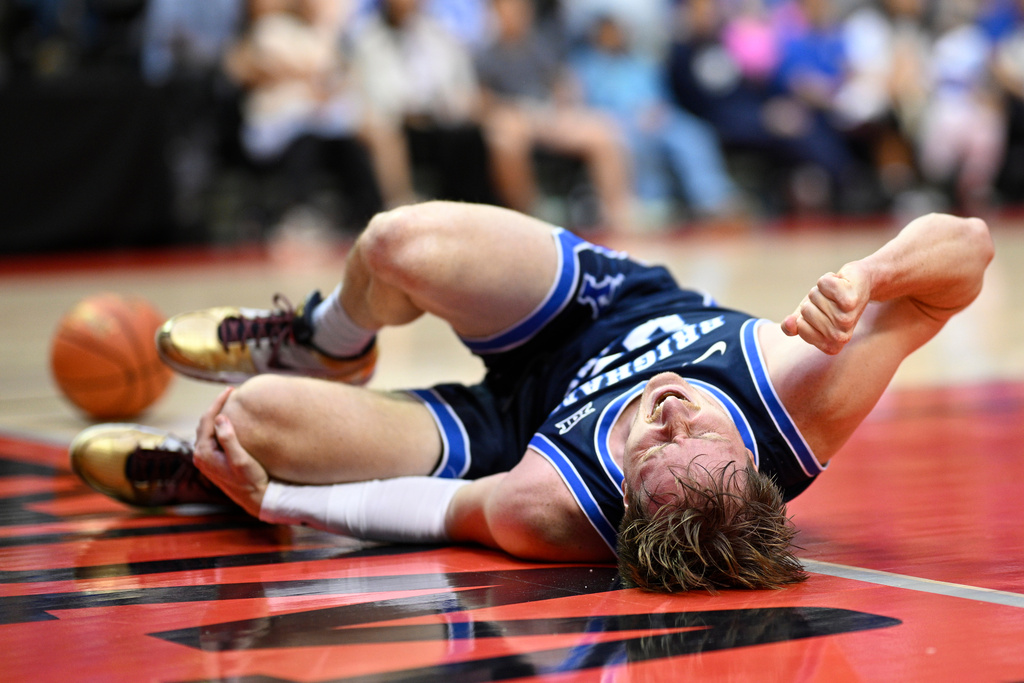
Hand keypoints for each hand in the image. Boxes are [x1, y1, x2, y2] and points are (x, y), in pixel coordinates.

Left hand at [192, 387, 269, 516]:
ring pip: (208, 430)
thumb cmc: (250, 480)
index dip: (218, 403)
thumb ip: (228, 439)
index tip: (230, 391)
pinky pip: (212, 438)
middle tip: (230, 394)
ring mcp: (206, 459)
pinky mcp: (213, 461)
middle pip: (204, 424)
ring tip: (229, 404)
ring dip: (217, 416)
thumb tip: (220, 418)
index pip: (207, 421)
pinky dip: (219, 426)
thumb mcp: (240, 459)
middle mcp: (201, 455)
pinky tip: (230, 422)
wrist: (255, 498)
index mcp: (204, 453)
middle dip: (216, 407)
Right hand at [781, 261, 871, 354]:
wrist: (861, 285)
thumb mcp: (809, 317)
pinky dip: (827, 279)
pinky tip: (840, 283)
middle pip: (805, 312)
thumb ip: (793, 326)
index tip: (820, 313)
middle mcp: (840, 337)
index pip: (799, 327)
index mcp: (830, 346)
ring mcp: (846, 319)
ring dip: (821, 290)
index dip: (804, 315)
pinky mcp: (851, 300)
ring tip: (835, 293)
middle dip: (813, 301)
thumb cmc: (833, 303)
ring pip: (813, 297)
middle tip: (830, 301)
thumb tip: (788, 324)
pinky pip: (823, 284)